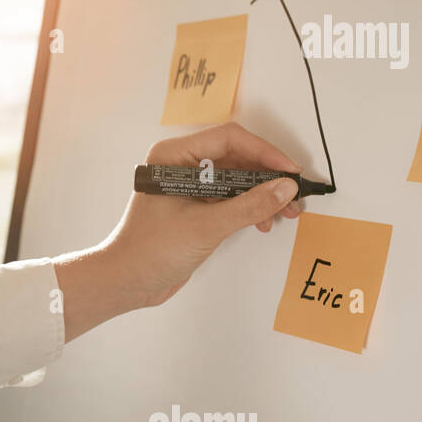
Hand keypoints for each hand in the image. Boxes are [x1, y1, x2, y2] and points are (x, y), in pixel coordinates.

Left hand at [54, 123, 302, 340]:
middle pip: (236, 157)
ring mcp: (188, 186)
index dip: (264, 152)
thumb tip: (285, 188)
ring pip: (236, 178)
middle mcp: (180, 165)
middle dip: (267, 177)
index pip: (228, 139)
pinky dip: (250, 206)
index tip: (290, 171)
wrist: (127, 282)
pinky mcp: (195, 206)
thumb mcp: (206, 226)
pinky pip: (230, 197)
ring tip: (286, 212)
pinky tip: (264, 221)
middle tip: (294, 195)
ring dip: (262, 194)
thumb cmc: (152, 251)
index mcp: (172, 156)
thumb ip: (249, 206)